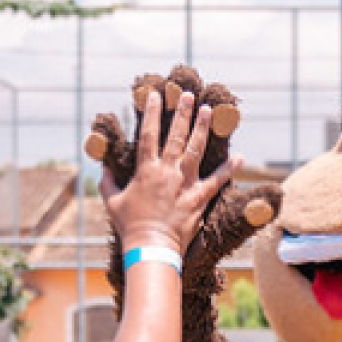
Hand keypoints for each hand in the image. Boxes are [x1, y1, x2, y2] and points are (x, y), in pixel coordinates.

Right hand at [99, 87, 239, 255]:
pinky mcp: (199, 197)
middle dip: (183, 112)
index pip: (148, 134)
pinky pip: (216, 180)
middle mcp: (167, 171)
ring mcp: (185, 183)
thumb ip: (107, 183)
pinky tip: (240, 157)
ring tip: (208, 111)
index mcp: (146, 169)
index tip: (156, 95)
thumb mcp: (112, 202)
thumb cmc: (130, 226)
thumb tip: (102, 169)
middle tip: (189, 95)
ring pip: (196, 149)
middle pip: (176, 135)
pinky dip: (228, 168)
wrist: (151, 246)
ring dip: (202, 128)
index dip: (151, 113)